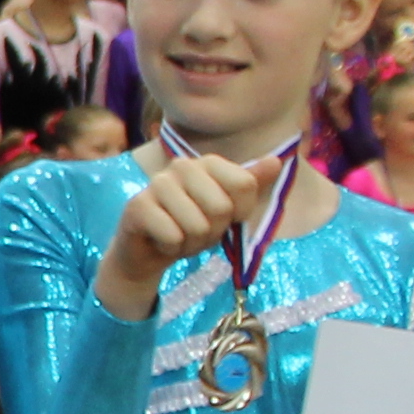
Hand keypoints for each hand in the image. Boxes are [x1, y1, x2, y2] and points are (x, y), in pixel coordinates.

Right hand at [96, 144, 280, 319]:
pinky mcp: (137, 207)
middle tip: (198, 231)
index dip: (241, 211)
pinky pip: (173, 236)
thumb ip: (250, 185)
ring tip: (181, 237)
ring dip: (193, 243)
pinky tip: (162, 241)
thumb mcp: (228, 209)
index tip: (226, 217)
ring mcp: (157, 184)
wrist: (148, 252)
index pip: (245, 184)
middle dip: (214, 231)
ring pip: (197, 225)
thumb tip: (276, 161)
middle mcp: (181, 166)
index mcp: (207, 162)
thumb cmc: (191, 226)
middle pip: (222, 207)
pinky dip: (172, 248)